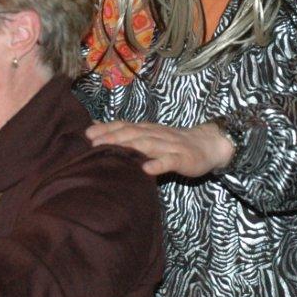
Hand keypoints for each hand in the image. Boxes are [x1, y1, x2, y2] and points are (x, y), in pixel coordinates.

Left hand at [85, 121, 232, 176]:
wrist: (209, 145)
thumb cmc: (174, 143)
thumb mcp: (150, 136)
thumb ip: (127, 134)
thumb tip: (96, 129)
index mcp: (148, 130)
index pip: (125, 126)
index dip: (107, 129)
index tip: (87, 134)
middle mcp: (156, 135)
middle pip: (133, 133)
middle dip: (112, 137)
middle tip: (93, 144)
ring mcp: (170, 146)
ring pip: (148, 144)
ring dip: (130, 146)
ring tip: (113, 152)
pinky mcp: (182, 159)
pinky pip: (169, 161)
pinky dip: (158, 164)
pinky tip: (146, 169)